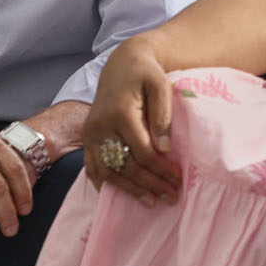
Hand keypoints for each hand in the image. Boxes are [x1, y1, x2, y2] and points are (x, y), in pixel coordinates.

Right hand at [81, 37, 181, 206]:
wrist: (122, 63)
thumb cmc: (146, 73)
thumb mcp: (161, 85)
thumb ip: (163, 116)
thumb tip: (164, 149)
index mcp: (120, 113)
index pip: (142, 151)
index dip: (161, 169)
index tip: (179, 180)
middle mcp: (100, 126)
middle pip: (126, 165)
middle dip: (150, 184)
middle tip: (172, 197)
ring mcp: (90, 133)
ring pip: (108, 170)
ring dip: (129, 189)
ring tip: (152, 202)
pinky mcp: (87, 136)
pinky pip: (92, 166)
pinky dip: (104, 183)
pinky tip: (119, 194)